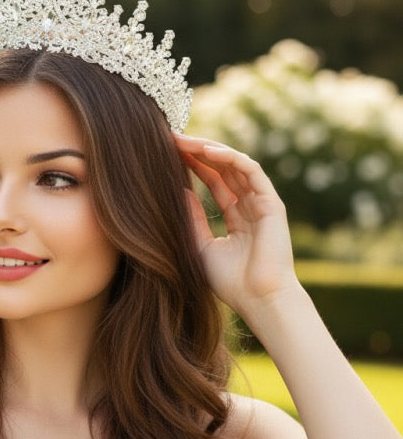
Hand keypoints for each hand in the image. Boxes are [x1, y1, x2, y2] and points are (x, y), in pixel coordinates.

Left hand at [173, 133, 299, 317]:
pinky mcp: (271, 203)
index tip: (168, 153)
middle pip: (223, 169)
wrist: (258, 300)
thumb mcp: (200, 245)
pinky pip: (250, 171)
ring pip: (235, 165)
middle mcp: (250, 206)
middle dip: (198, 152)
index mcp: (236, 217)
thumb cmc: (230, 282)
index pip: (214, 182)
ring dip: (210, 149)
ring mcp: (261, 203)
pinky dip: (230, 158)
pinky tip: (207, 151)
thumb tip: (176, 192)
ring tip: (184, 140)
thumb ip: (191, 219)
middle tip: (171, 138)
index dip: (193, 166)